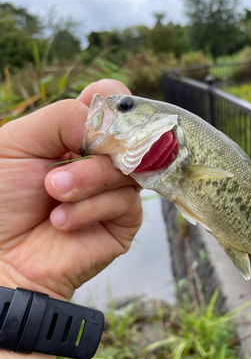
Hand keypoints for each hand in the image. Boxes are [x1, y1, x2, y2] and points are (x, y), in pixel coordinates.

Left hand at [0, 79, 142, 300]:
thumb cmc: (1, 199)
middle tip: (57, 172)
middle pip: (130, 135)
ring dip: (88, 180)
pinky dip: (92, 208)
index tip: (97, 116)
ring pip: (129, 169)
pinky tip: (63, 221)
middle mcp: (101, 159)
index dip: (114, 102)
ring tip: (54, 195)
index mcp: (77, 135)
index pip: (114, 103)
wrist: (0, 255)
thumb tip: (109, 124)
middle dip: (98, 148)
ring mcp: (115, 190)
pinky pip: (127, 203)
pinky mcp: (123, 222)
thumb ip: (62, 117)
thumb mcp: (18, 142)